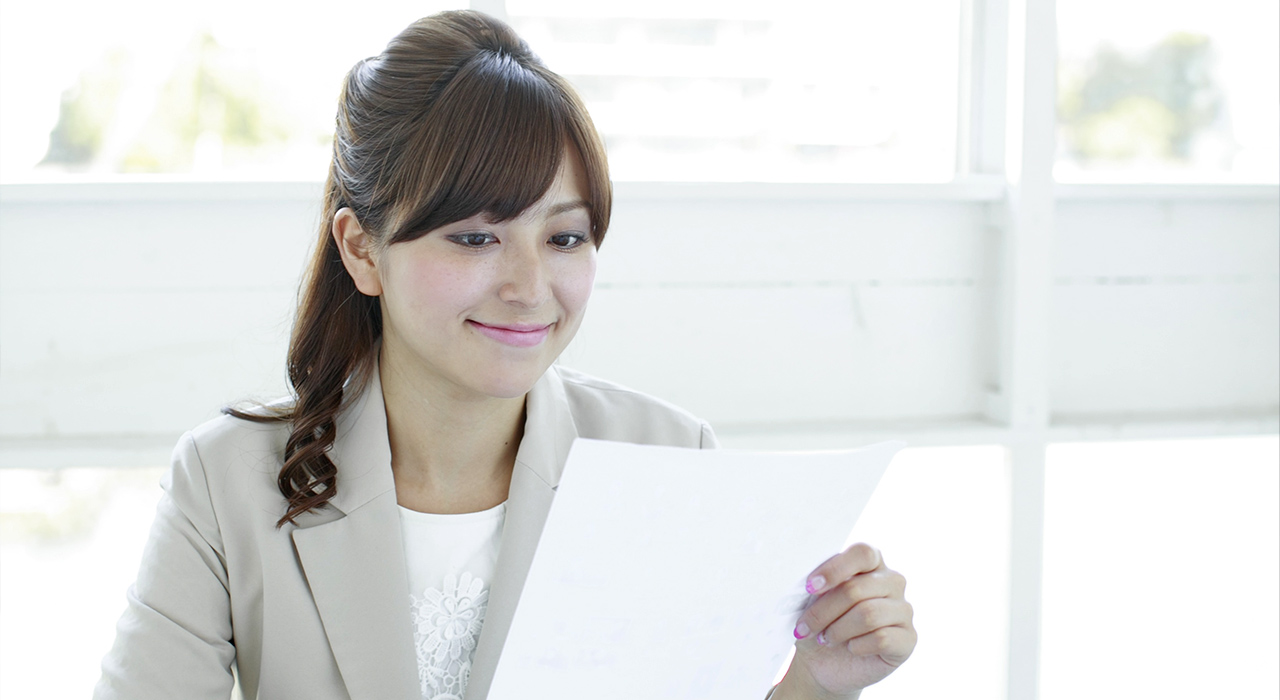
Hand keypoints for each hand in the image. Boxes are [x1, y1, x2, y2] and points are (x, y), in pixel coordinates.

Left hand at [775, 543, 915, 699]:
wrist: (824, 661)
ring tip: (826, 639)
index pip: (863, 553)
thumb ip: (819, 583)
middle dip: (823, 611)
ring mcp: (903, 610)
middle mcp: (893, 582)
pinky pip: (882, 639)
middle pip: (856, 589)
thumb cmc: (821, 622)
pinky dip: (858, 646)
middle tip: (805, 628)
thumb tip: (815, 582)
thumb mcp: (812, 599)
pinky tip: (851, 648)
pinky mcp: (908, 638)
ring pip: (868, 614)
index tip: (810, 588)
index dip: (834, 570)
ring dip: (838, 630)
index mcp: (872, 563)